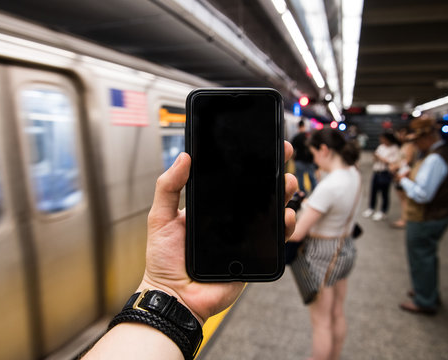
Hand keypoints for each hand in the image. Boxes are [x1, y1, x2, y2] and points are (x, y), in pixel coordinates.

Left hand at [139, 141, 297, 324]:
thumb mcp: (160, 218)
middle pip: (257, 192)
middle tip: (280, 156)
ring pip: (270, 212)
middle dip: (272, 173)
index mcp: (211, 207)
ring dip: (284, 195)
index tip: (258, 144)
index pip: (232, 180)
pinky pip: (274, 239)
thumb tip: (183, 157)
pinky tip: (284, 216)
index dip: (247, 163)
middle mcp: (230, 219)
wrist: (174, 296)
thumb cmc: (164, 260)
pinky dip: (284, 227)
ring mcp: (244, 236)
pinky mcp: (254, 255)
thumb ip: (168, 187)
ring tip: (287, 183)